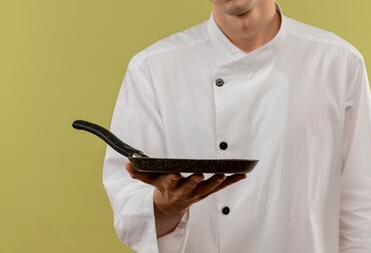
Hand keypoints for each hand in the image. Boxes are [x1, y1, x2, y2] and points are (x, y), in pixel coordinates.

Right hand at [125, 162, 246, 236]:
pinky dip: (232, 181)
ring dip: (218, 182)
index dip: (174, 178)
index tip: (176, 173)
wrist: (172, 206)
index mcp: (171, 186)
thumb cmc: (163, 187)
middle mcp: (185, 191)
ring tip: (227, 174)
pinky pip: (222, 187)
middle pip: (191, 186)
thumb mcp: (150, 181)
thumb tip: (128, 164)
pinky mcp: (208, 192)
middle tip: (202, 174)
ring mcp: (198, 193)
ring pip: (209, 188)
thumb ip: (139, 173)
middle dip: (196, 180)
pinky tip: (242, 175)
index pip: (172, 181)